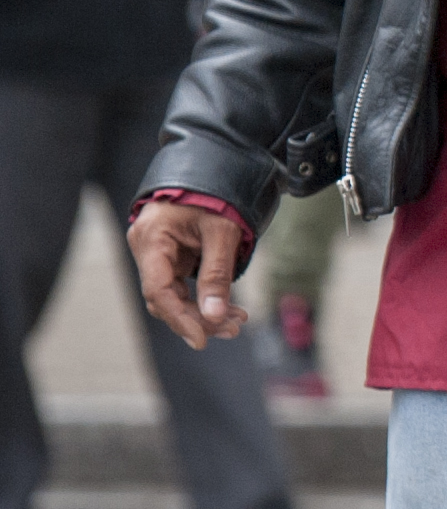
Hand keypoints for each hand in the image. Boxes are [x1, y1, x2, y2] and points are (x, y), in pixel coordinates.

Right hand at [128, 198, 251, 351]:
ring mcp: (157, 254)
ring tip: (237, 322)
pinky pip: (182, 286)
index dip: (179, 318)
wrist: (214, 170)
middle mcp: (147, 248)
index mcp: (151, 238)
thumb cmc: (216, 195)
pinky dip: (204, 298)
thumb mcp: (222, 232)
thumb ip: (217, 274)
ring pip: (174, 295)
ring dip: (204, 312)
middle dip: (198, 318)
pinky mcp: (170, 257)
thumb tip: (215, 317)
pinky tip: (229, 310)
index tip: (201, 339)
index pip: (158, 290)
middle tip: (233, 330)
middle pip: (165, 298)